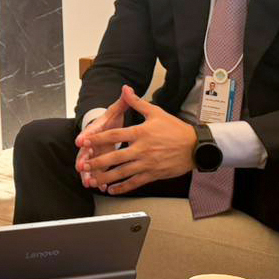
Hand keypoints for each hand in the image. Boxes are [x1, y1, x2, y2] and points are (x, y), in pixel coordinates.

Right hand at [74, 95, 128, 190]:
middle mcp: (93, 142)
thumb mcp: (117, 109)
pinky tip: (102, 188)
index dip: (85, 136)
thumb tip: (126, 88)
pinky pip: (99, 172)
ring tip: (88, 183)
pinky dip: (100, 179)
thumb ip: (123, 101)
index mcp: (97, 129)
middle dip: (83, 160)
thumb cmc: (111, 119)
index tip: (80, 141)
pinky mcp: (100, 161)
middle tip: (80, 167)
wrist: (106, 126)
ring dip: (89, 174)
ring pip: (90, 165)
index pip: (89, 132)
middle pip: (85, 152)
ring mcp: (95, 153)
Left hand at [80, 85, 195, 194]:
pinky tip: (112, 189)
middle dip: (97, 162)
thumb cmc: (175, 128)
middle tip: (84, 164)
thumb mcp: (156, 112)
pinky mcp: (153, 174)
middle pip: (115, 157)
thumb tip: (125, 89)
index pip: (114, 135)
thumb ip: (137, 102)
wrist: (195, 146)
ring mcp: (147, 163)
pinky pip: (135, 182)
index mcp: (141, 132)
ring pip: (123, 172)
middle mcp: (142, 149)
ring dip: (106, 177)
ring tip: (92, 180)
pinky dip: (122, 187)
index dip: (98, 138)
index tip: (84, 142)